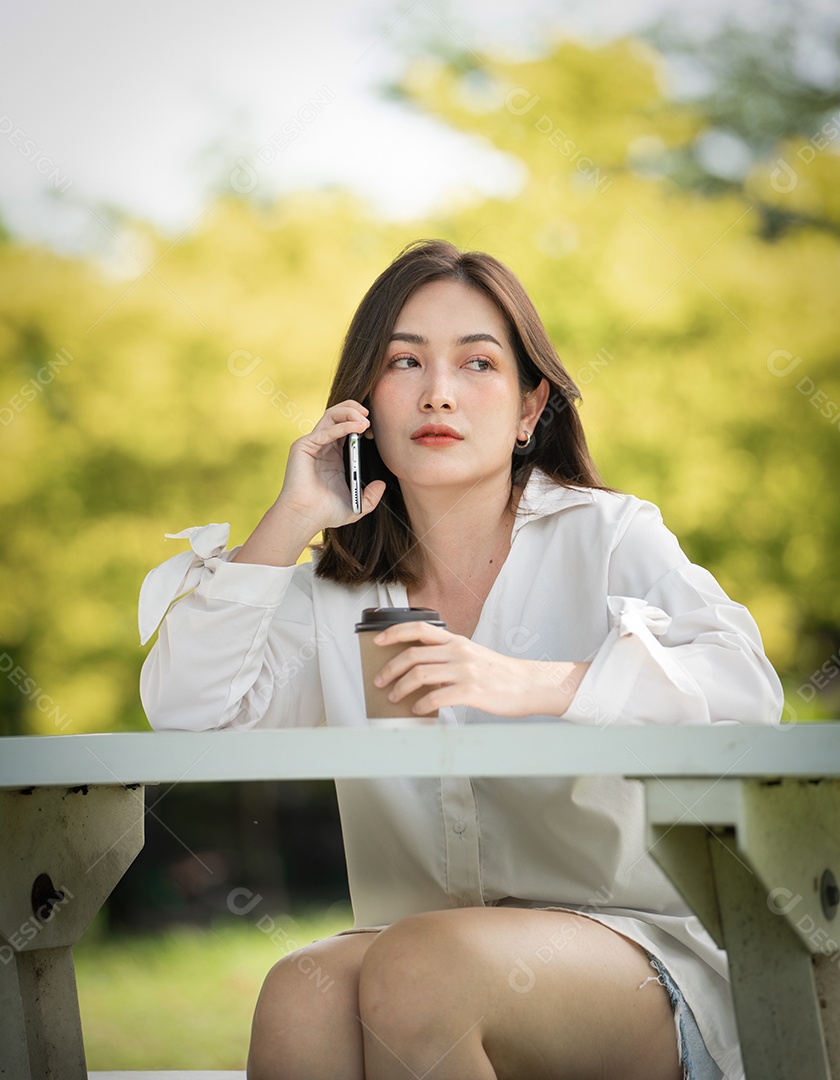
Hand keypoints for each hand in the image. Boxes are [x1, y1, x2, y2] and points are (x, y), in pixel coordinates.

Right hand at [233, 401, 385, 565]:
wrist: (306, 518)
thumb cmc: (326, 512)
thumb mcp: (357, 505)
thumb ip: (372, 496)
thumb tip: (382, 484)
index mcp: (333, 455)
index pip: (346, 428)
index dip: (360, 423)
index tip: (373, 432)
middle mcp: (322, 446)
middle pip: (337, 415)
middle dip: (354, 410)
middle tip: (369, 415)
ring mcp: (312, 444)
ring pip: (330, 416)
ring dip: (349, 412)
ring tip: (365, 418)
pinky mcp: (303, 446)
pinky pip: (326, 431)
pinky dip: (343, 426)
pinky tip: (358, 428)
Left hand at [372, 621, 589, 717]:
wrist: (528, 685)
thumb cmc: (500, 673)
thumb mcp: (472, 655)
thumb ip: (448, 657)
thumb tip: (420, 669)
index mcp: (457, 641)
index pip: (419, 628)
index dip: (394, 632)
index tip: (378, 641)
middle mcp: (458, 652)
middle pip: (413, 655)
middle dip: (390, 669)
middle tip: (380, 681)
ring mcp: (464, 671)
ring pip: (419, 675)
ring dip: (400, 688)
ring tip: (394, 698)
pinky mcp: (471, 692)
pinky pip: (436, 698)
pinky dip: (421, 705)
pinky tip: (418, 710)